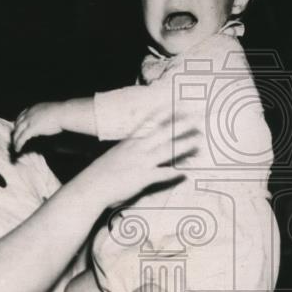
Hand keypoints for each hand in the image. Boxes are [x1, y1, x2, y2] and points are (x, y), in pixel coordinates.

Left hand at [13, 102, 66, 152]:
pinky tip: (18, 149)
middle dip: (16, 132)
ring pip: (18, 131)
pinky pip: (22, 138)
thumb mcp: (51, 113)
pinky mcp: (32, 128)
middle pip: (17, 123)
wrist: (65, 113)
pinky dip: (18, 144)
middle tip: (15, 139)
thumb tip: (45, 124)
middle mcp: (29, 113)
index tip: (19, 128)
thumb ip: (45, 117)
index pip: (22, 115)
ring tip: (15, 146)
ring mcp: (30, 120)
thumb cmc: (63, 113)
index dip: (19, 123)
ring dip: (15, 140)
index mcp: (34, 108)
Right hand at [76, 113, 200, 208]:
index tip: (178, 105)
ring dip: (184, 145)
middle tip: (196, 118)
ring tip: (198, 141)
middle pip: (163, 133)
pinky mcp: (143, 177)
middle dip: (180, 124)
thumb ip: (129, 150)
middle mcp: (138, 148)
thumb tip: (138, 148)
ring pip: (167, 150)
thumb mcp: (116, 155)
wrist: (92, 186)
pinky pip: (164, 173)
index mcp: (131, 141)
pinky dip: (176, 172)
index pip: (151, 123)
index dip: (165, 113)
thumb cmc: (102, 173)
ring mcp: (141, 162)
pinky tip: (187, 172)